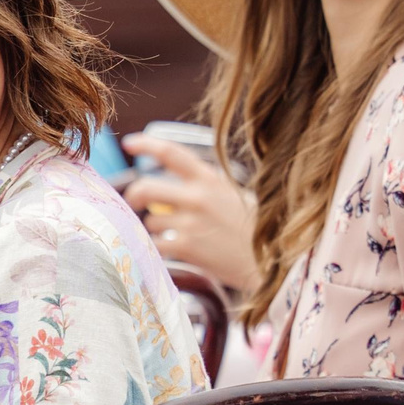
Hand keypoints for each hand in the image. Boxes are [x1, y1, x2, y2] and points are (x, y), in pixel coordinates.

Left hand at [122, 134, 256, 293]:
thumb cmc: (255, 229)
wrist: (273, 262)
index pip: (171, 153)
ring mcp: (190, 223)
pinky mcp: (186, 248)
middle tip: (135, 201)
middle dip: (134, 195)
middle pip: (145, 187)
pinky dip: (162, 248)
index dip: (146, 144)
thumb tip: (170, 193)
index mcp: (211, 179)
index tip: (130, 142)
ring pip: (151, 221)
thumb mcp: (236, 196)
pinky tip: (178, 251)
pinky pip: (157, 244)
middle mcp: (197, 197)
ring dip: (158, 229)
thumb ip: (206, 188)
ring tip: (181, 235)